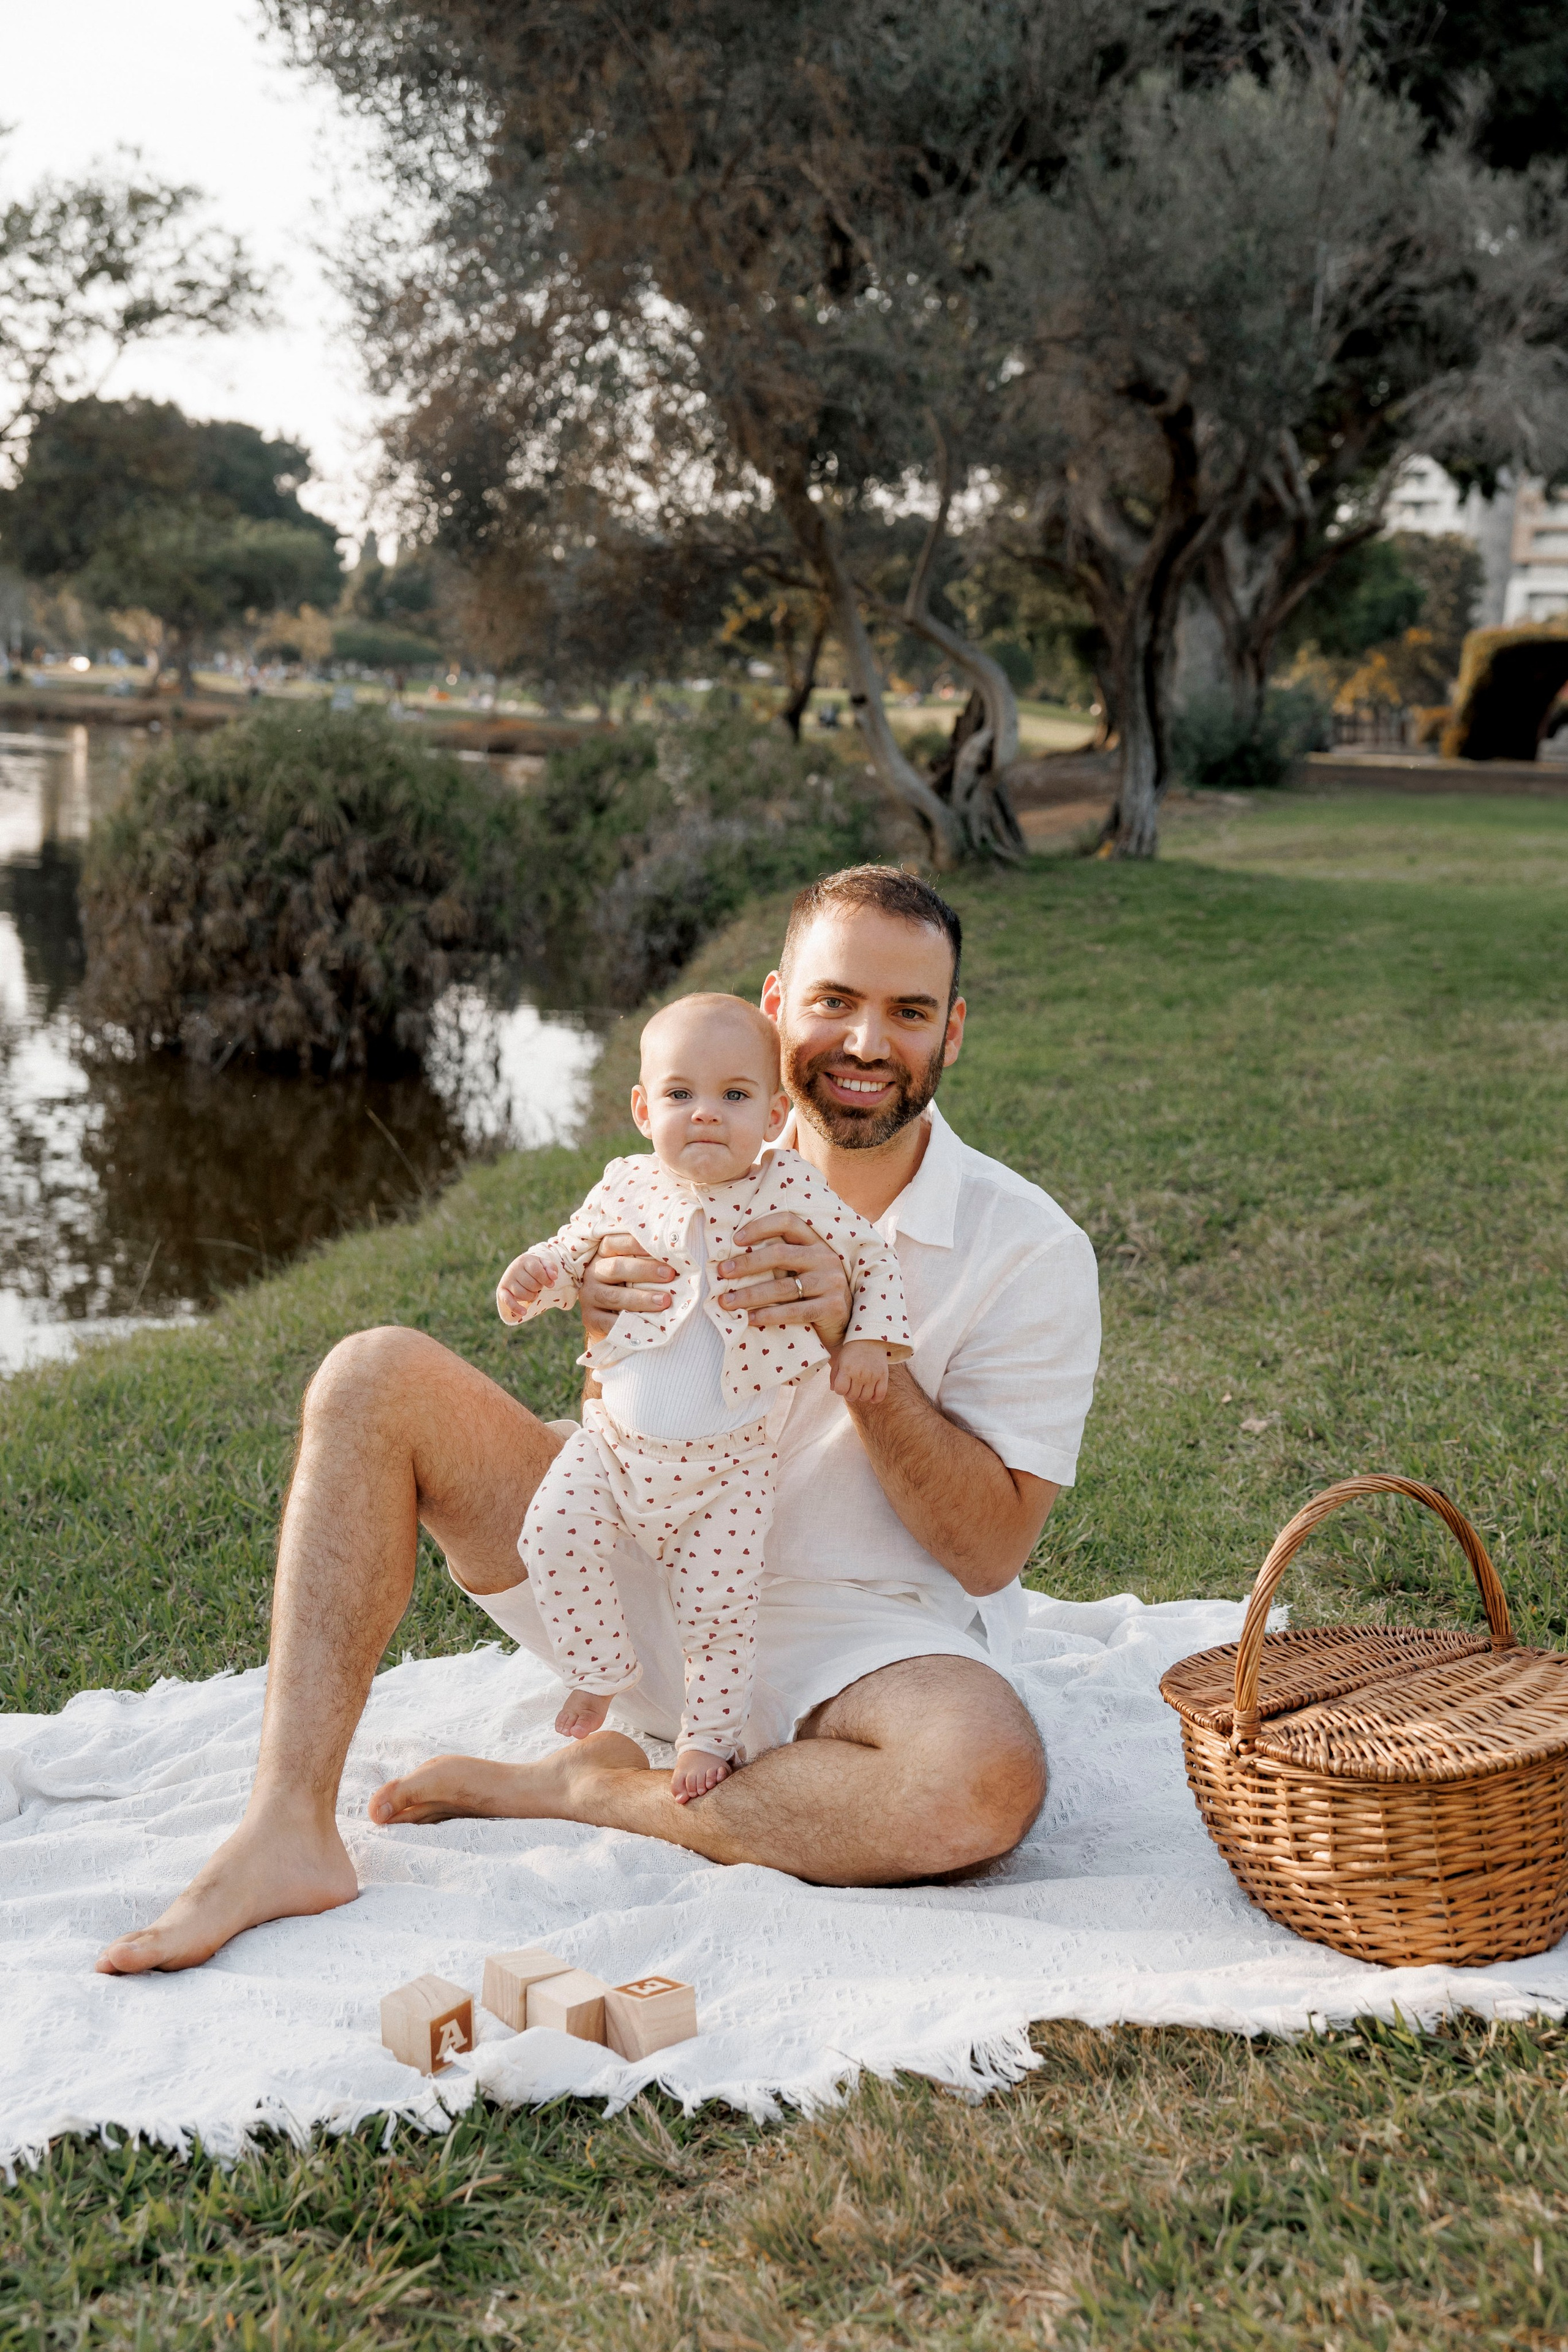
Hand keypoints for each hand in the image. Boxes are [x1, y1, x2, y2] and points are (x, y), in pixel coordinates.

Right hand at [496, 1252, 550, 1323]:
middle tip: (537, 1286)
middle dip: (538, 1287)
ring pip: (522, 1294)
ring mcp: (506, 1280)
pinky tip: (524, 1312)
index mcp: (524, 1260)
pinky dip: (516, 1307)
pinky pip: (508, 1301)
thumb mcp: (543, 1264)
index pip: (537, 1271)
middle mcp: (513, 1269)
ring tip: (533, 1293)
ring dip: (531, 1296)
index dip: (546, 1280)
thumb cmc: (533, 1268)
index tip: (551, 1284)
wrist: (517, 1270)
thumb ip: (551, 1267)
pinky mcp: (502, 1290)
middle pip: (531, 1284)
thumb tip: (554, 1277)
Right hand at [579, 1231, 675, 1342]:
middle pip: (616, 1267)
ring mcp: (589, 1296)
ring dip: (642, 1298)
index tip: (659, 1248)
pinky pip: (609, 1322)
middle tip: (669, 1275)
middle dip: (645, 1270)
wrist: (611, 1321)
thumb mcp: (633, 1270)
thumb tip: (674, 1254)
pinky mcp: (591, 1319)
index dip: (635, 1244)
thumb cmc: (630, 1287)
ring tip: (665, 1301)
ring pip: (615, 1296)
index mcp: (603, 1255)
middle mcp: (593, 1273)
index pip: (614, 1243)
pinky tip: (648, 1323)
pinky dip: (629, 1322)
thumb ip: (645, 1260)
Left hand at [715, 1211, 851, 1349]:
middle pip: (780, 1254)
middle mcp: (826, 1258)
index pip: (788, 1222)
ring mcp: (831, 1282)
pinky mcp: (832, 1307)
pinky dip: (769, 1315)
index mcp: (816, 1242)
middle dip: (747, 1263)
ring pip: (783, 1287)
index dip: (760, 1227)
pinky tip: (750, 1319)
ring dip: (750, 1295)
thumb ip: (780, 1259)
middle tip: (722, 1272)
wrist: (842, 1324)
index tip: (735, 1240)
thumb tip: (733, 1259)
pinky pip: (794, 1311)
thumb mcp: (801, 1269)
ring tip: (727, 1302)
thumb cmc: (812, 1292)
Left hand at [831, 1338, 889, 1405]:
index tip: (842, 1384)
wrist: (870, 1339)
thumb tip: (834, 1389)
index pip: (840, 1390)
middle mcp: (859, 1374)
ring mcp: (872, 1376)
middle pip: (852, 1396)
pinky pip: (880, 1395)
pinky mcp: (883, 1376)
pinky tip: (871, 1395)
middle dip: (850, 1393)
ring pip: (865, 1398)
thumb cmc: (851, 1351)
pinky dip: (875, 1399)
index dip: (840, 1390)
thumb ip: (834, 1375)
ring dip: (861, 1396)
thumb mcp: (839, 1360)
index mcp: (847, 1369)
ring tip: (861, 1388)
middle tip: (852, 1386)